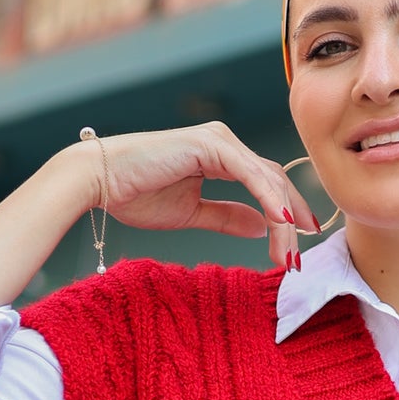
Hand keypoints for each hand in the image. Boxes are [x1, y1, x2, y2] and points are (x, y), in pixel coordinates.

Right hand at [72, 122, 321, 268]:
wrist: (100, 181)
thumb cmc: (136, 194)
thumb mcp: (192, 212)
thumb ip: (226, 216)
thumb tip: (259, 226)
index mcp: (221, 157)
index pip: (266, 184)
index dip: (286, 214)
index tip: (296, 247)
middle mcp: (225, 144)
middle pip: (274, 182)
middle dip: (292, 221)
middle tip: (297, 258)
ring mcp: (219, 141)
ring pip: (267, 181)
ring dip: (283, 220)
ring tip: (288, 254)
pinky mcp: (210, 145)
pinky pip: (250, 175)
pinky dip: (269, 199)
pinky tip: (281, 223)